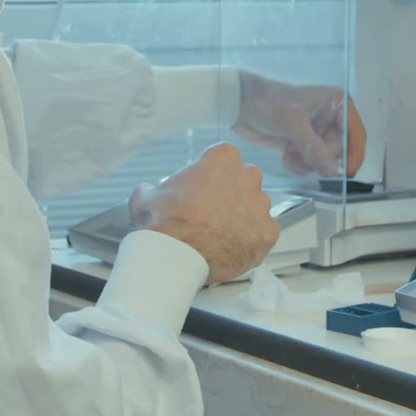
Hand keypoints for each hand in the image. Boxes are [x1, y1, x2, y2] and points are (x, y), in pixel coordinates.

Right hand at [129, 143, 278, 284]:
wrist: (176, 257)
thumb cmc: (162, 221)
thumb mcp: (146, 196)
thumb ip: (154, 188)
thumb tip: (147, 191)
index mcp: (222, 158)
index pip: (224, 157)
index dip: (214, 174)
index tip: (204, 188)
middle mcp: (248, 176)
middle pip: (245, 180)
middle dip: (233, 193)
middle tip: (214, 212)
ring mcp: (261, 206)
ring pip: (256, 208)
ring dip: (244, 217)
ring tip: (223, 235)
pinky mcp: (269, 233)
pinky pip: (263, 234)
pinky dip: (252, 240)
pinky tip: (233, 248)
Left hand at [233, 72, 365, 178]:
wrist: (238, 105)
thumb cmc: (268, 103)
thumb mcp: (292, 123)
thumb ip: (313, 148)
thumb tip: (333, 172)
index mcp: (336, 104)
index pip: (356, 133)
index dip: (355, 154)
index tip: (346, 173)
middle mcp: (330, 118)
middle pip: (340, 151)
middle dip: (322, 159)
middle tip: (303, 156)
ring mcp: (315, 133)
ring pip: (324, 161)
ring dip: (308, 163)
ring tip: (290, 156)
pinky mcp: (301, 144)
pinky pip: (310, 163)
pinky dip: (299, 165)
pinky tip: (286, 157)